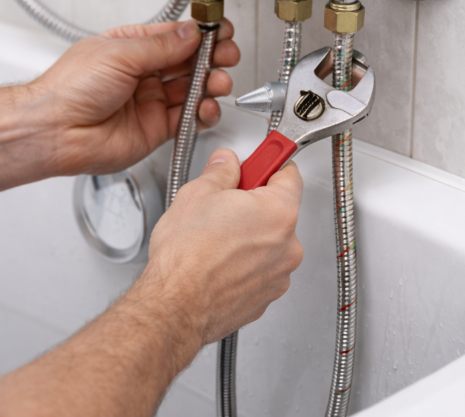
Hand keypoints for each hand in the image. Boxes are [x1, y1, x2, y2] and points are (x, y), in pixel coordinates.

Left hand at [29, 19, 239, 176]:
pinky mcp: (154, 129)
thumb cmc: (69, 89)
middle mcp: (141, 73)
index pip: (174, 36)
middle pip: (188, 62)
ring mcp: (149, 101)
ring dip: (211, 84)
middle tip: (225, 55)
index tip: (219, 29)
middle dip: (212, 57)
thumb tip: (191, 32)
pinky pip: (187, 119)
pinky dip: (203, 113)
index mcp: (130, 47)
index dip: (200, 32)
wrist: (54, 130)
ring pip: (192, 90)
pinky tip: (207, 107)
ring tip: (218, 81)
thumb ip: (161, 46)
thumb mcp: (119, 53)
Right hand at [139, 148, 304, 343]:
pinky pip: (260, 269)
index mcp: (278, 212)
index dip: (269, 163)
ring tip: (214, 238)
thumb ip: (220, 172)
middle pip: (278, 210)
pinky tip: (217, 260)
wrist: (176, 304)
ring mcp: (278, 275)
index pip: (289, 174)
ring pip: (268, 243)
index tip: (261, 161)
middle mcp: (288, 245)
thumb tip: (226, 164)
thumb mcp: (197, 194)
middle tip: (223, 204)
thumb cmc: (187, 257)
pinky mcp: (265, 297)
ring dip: (249, 236)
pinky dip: (244, 263)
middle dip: (253, 203)